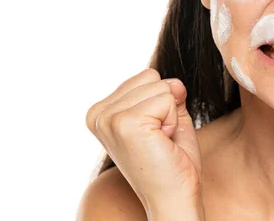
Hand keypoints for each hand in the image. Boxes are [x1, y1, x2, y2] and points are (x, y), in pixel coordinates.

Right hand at [86, 69, 203, 218]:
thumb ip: (168, 91)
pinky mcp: (124, 124)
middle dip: (167, 107)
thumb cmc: (172, 161)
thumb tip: (175, 82)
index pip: (147, 75)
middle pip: (152, 76)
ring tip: (160, 141)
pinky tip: (162, 143)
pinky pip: (167, 98)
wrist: (174, 197)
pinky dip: (173, 121)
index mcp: (101, 111)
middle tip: (159, 139)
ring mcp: (109, 119)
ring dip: (170, 115)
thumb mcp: (168, 116)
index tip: (155, 133)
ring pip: (161, 86)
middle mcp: (98, 114)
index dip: (162, 103)